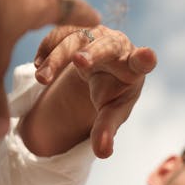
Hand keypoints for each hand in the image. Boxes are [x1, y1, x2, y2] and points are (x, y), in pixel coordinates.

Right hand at [34, 25, 156, 157]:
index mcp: (133, 67)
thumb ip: (107, 130)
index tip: (147, 56)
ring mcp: (94, 35)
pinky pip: (59, 34)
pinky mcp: (74, 31)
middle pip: (106, 46)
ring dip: (57, 57)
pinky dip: (47, 47)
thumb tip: (102, 152)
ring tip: (42, 79)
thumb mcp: (111, 112)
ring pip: (76, 39)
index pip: (143, 62)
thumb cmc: (111, 94)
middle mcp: (116, 45)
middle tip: (79, 61)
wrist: (99, 73)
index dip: (145, 59)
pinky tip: (37, 64)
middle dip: (93, 52)